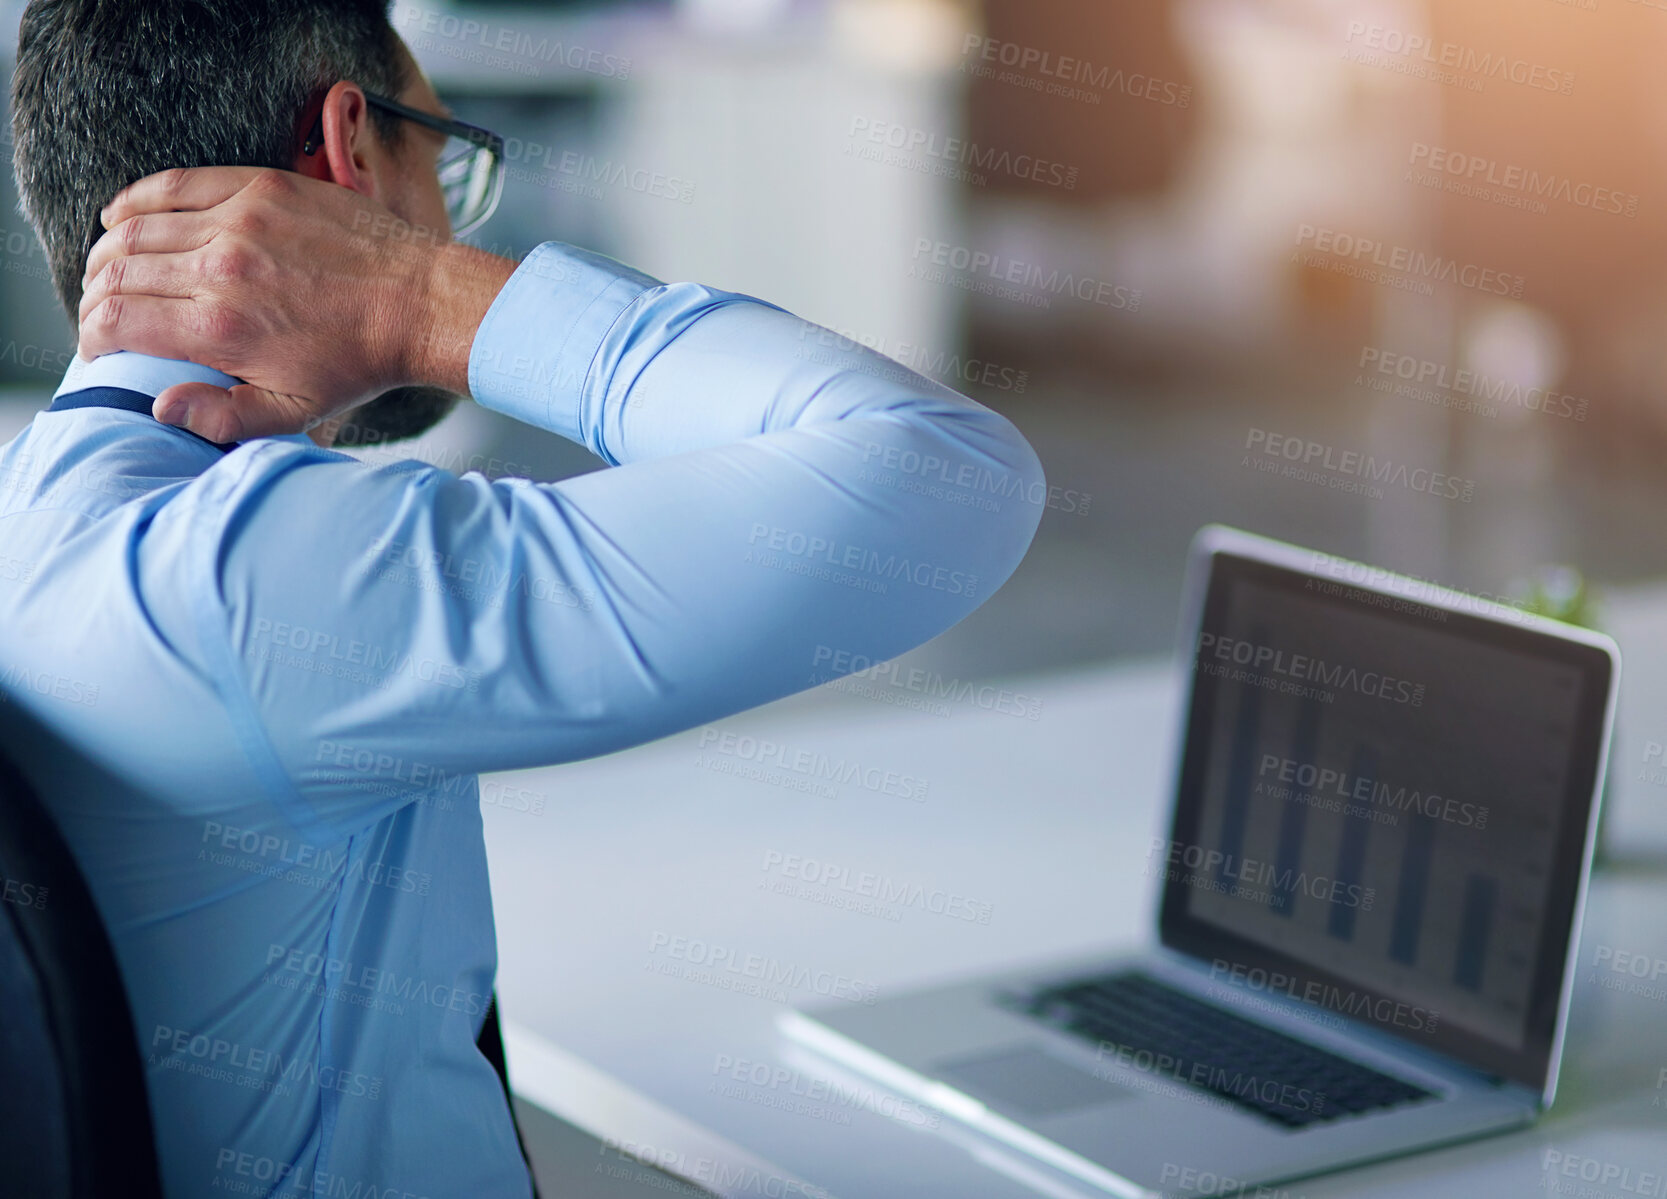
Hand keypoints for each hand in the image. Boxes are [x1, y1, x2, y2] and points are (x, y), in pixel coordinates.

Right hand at [79, 167, 514, 443]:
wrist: (419, 303)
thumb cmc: (359, 362)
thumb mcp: (297, 410)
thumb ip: (224, 417)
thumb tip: (161, 407)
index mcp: (222, 327)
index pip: (118, 320)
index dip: (94, 333)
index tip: (100, 344)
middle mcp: (220, 267)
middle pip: (117, 272)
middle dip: (95, 294)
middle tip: (102, 309)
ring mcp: (239, 221)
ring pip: (137, 228)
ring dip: (109, 251)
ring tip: (108, 270)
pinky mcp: (261, 187)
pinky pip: (176, 183)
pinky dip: (137, 199)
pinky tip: (122, 216)